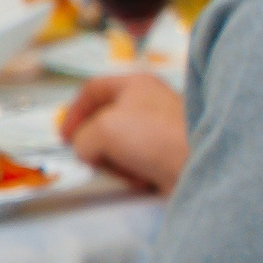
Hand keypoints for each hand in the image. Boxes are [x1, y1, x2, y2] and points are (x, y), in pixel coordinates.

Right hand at [62, 72, 189, 193]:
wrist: (199, 166)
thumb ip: (82, 138)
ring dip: (114, 161)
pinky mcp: (168, 155)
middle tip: (91, 158)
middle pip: (104, 121)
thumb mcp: (103, 129)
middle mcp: (149, 102)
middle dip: (94, 142)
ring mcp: (160, 130)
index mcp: (136, 83)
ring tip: (124, 169)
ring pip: (119, 145)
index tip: (63, 138)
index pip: (92, 90)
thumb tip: (88, 151)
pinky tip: (140, 179)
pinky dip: (132, 172)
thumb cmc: (152, 137)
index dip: (73, 112)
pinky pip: (137, 163)